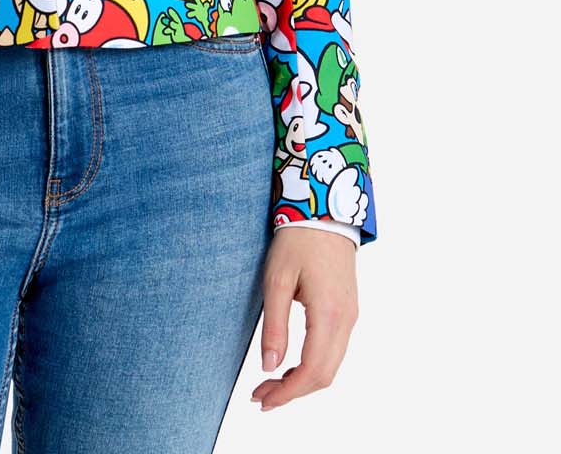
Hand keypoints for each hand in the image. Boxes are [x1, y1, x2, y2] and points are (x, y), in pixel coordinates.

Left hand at [250, 224, 358, 411]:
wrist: (326, 211)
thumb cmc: (297, 241)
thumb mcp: (276, 280)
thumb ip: (275, 326)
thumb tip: (269, 367)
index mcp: (329, 314)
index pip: (312, 371)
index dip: (287, 393)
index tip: (261, 399)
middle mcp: (346, 321)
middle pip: (324, 376)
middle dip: (292, 392)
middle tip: (261, 395)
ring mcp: (351, 316)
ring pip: (331, 366)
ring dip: (302, 381)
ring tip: (271, 383)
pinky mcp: (348, 311)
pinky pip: (334, 350)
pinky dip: (313, 366)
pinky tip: (291, 365)